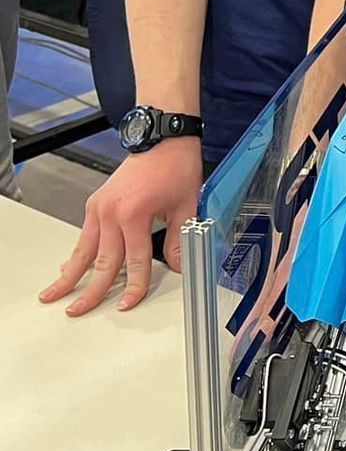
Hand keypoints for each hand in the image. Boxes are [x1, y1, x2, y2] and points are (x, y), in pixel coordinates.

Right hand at [39, 140, 201, 314]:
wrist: (163, 139)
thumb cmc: (175, 166)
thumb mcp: (186, 205)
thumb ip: (180, 240)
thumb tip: (179, 266)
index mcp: (134, 214)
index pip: (134, 261)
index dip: (134, 286)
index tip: (128, 303)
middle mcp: (111, 212)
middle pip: (101, 261)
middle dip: (90, 290)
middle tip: (77, 311)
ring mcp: (99, 208)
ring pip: (83, 250)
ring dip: (69, 275)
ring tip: (54, 295)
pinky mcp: (96, 204)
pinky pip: (84, 236)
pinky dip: (76, 254)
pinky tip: (67, 269)